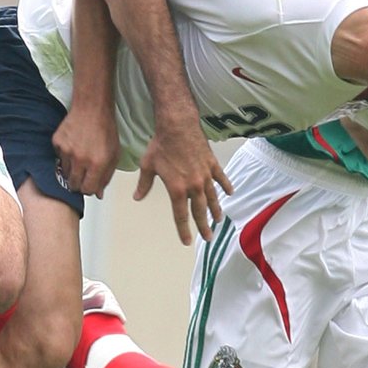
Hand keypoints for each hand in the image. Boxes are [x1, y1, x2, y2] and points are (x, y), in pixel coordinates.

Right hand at [53, 104, 121, 197]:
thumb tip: (98, 193)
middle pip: (73, 185)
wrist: (92, 108)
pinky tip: (73, 146)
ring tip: (79, 158)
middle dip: (79, 183)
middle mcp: (80, 159)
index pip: (87, 190)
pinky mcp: (57, 143)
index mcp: (98, 163)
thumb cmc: (106, 129)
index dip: (89, 189)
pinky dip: (65, 156)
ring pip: (64, 173)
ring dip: (71, 170)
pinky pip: (58, 158)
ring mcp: (66, 151)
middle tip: (83, 174)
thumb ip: (107, 176)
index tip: (89, 185)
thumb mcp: (114, 154)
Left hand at [133, 116, 231, 244]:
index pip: (181, 216)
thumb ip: (144, 184)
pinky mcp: (212, 164)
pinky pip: (221, 178)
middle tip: (208, 237)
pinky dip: (226, 186)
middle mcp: (194, 186)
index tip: (187, 241)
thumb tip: (137, 197)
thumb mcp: (148, 166)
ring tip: (219, 220)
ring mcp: (205, 175)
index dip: (184, 230)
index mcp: (177, 189)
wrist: (178, 126)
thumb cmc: (161, 145)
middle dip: (204, 226)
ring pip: (213, 197)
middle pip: (200, 211)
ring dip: (216, 210)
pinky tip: (230, 193)